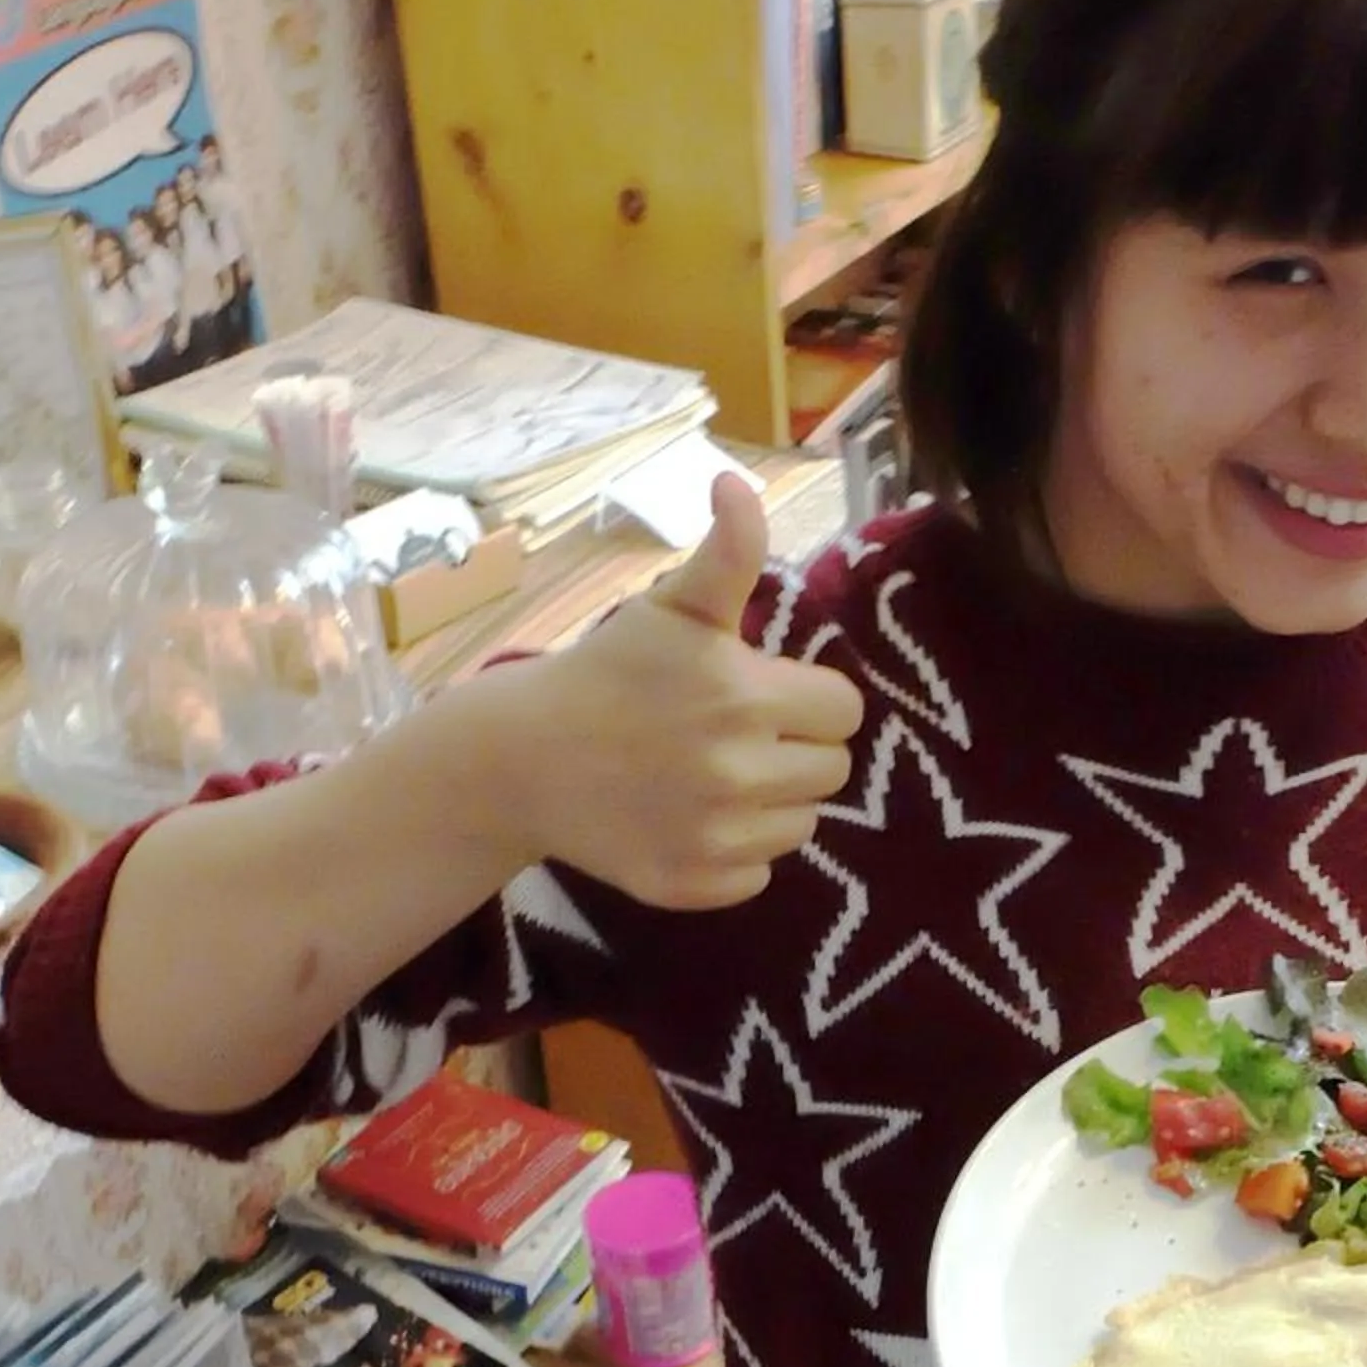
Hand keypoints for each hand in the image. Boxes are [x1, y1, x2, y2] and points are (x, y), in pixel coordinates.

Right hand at [493, 473, 864, 910]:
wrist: (523, 759)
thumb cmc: (608, 672)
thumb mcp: (672, 607)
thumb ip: (727, 553)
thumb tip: (736, 482)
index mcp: (746, 698)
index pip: (843, 711)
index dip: (808, 699)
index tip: (763, 694)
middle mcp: (739, 773)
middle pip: (830, 771)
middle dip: (793, 749)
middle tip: (732, 734)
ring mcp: (716, 836)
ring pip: (801, 825)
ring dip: (771, 802)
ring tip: (710, 775)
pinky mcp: (694, 884)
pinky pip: (760, 874)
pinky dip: (735, 851)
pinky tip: (689, 818)